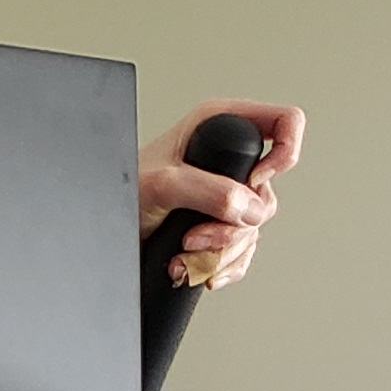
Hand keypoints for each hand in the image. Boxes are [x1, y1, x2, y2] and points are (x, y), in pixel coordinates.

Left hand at [139, 101, 304, 293]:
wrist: (104, 234)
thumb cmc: (123, 192)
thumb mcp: (163, 184)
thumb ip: (209, 190)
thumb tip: (248, 208)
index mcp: (221, 125)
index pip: (285, 124)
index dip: (285, 152)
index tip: (256, 181)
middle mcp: (227, 160)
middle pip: (268, 193)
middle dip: (234, 225)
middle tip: (195, 234)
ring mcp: (225, 196)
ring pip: (254, 230)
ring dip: (221, 251)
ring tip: (185, 251)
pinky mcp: (218, 228)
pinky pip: (242, 254)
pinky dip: (220, 267)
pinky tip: (193, 267)